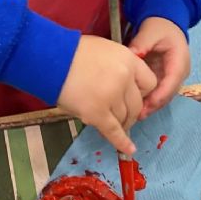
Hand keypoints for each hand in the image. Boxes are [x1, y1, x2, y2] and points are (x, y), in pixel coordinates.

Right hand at [57, 35, 156, 154]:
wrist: (51, 58)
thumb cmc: (73, 51)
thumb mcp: (105, 50)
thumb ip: (119, 66)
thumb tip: (124, 85)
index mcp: (128, 59)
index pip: (149, 83)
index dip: (141, 93)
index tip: (132, 98)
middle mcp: (125, 78)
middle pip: (137, 104)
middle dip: (130, 113)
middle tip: (120, 115)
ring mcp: (111, 96)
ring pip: (124, 118)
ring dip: (119, 123)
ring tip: (111, 124)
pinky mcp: (97, 113)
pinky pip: (113, 131)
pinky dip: (121, 142)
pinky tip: (128, 149)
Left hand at [129, 17, 189, 119]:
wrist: (166, 22)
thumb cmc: (159, 27)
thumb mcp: (150, 31)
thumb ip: (141, 43)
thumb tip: (133, 55)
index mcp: (180, 60)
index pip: (172, 81)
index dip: (159, 95)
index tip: (145, 105)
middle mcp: (180, 71)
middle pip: (169, 93)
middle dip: (154, 105)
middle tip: (137, 115)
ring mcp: (174, 76)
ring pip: (164, 96)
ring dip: (151, 105)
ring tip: (135, 115)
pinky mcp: (166, 78)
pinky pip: (159, 92)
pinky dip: (149, 100)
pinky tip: (136, 106)